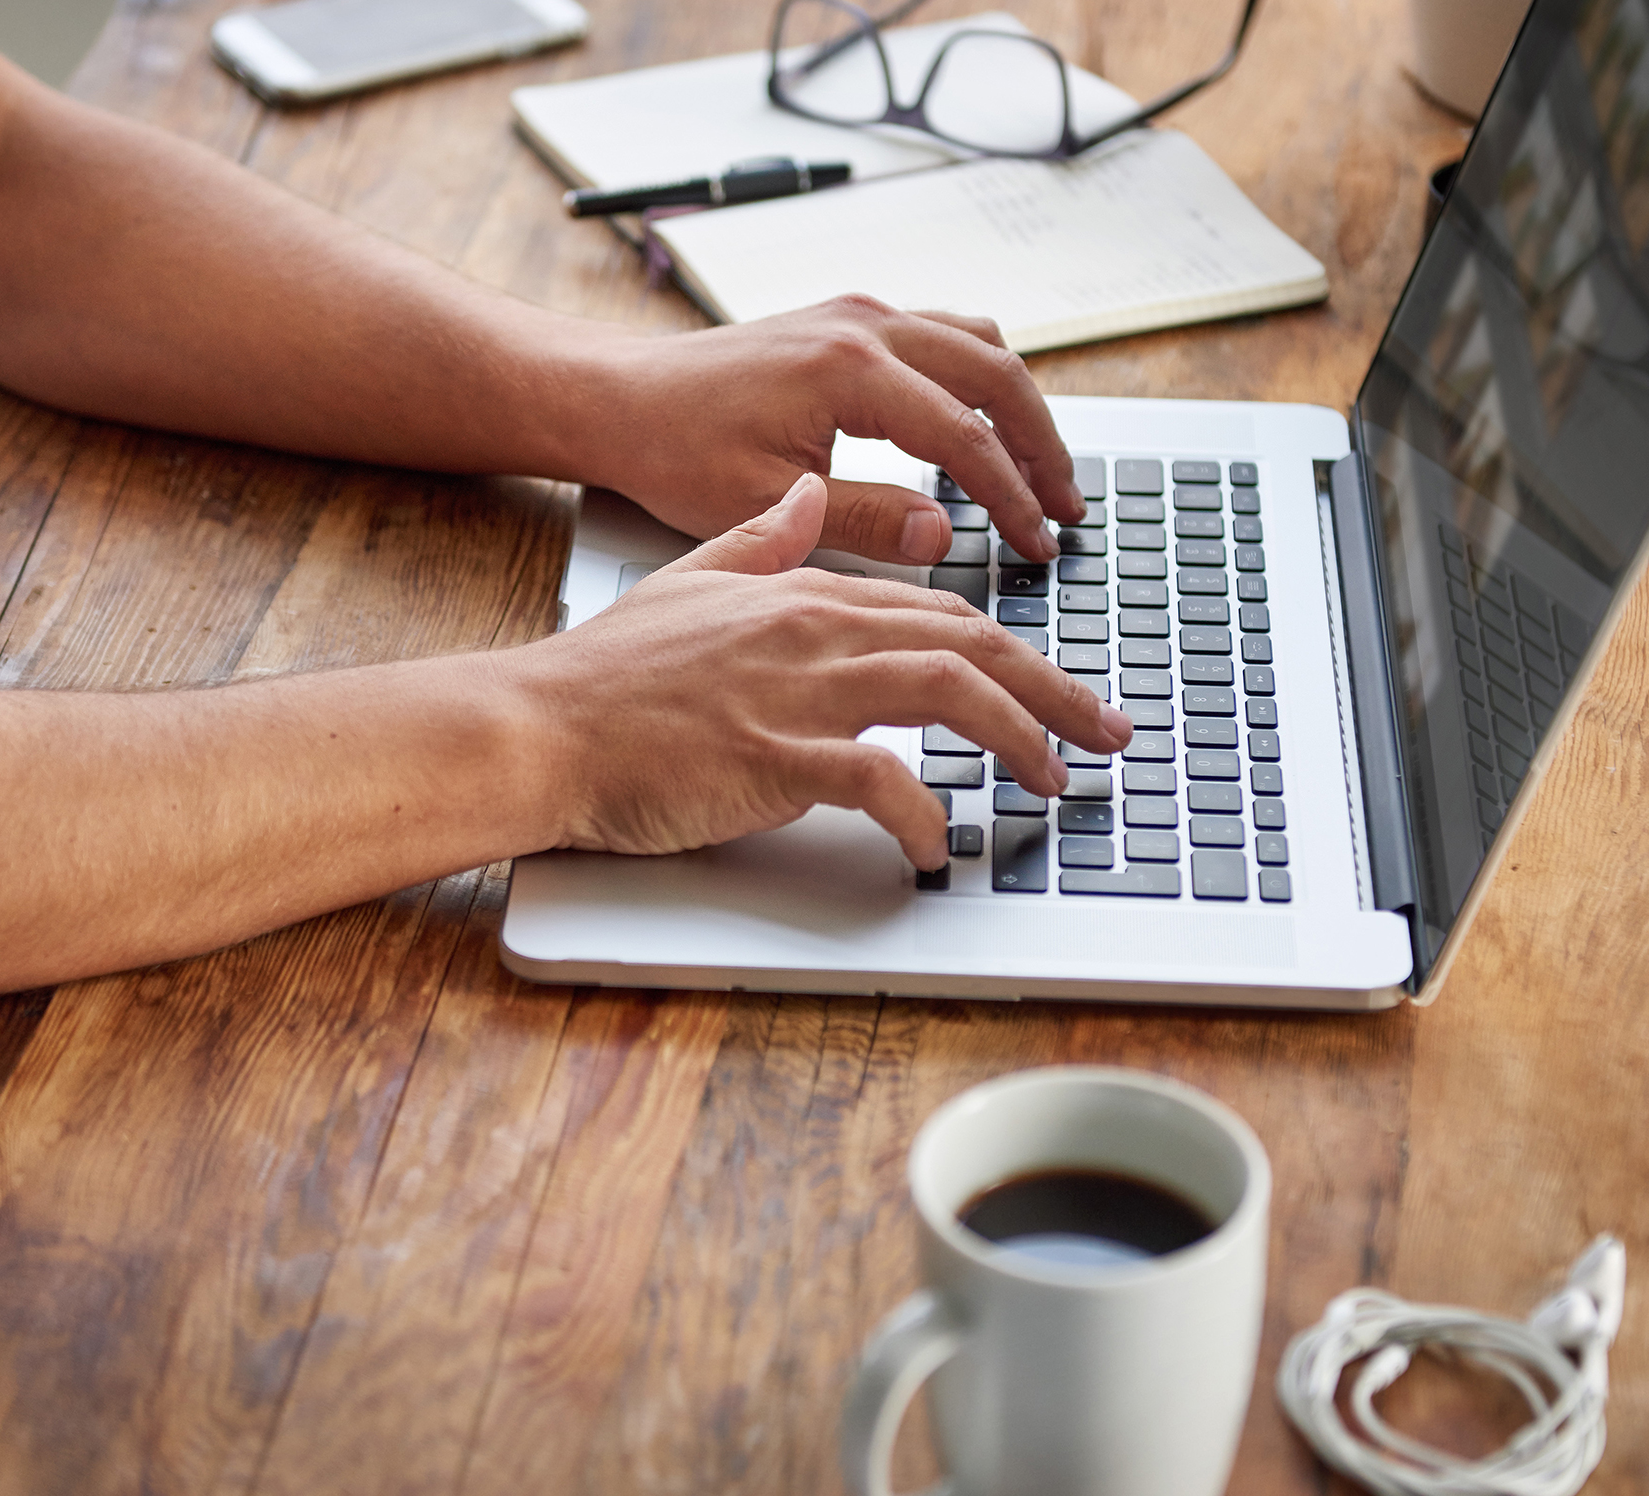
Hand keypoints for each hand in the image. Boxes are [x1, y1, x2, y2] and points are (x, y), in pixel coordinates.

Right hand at [508, 474, 1130, 869]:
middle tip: (1110, 735)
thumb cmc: (608, 674)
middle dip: (1056, 691)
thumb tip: (806, 497)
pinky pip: (880, 782)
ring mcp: (798, 693)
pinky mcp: (774, 758)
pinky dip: (922, 817)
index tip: (1063, 687)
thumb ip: (761, 540)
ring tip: (1055, 783)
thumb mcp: (692, 580)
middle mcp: (816, 632)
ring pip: (948, 697)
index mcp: (805, 593)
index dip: (1018, 650)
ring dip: (1019, 741)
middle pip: (971, 647)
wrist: (539, 723)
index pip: (942, 613)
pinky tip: (936, 846)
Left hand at [573, 294, 1084, 567]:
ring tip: (1044, 473)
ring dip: (1021, 407)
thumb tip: (943, 537)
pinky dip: (982, 382)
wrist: (621, 397)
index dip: (1011, 495)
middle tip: (1067, 510)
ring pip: (979, 345)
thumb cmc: (674, 450)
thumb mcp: (766, 503)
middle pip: (996, 375)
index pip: (964, 435)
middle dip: (1041, 447)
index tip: (1038, 543)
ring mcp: (861, 313)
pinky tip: (990, 428)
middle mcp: (865, 325)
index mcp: (848, 369)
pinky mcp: (851, 319)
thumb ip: (863, 519)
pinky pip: (946, 336)